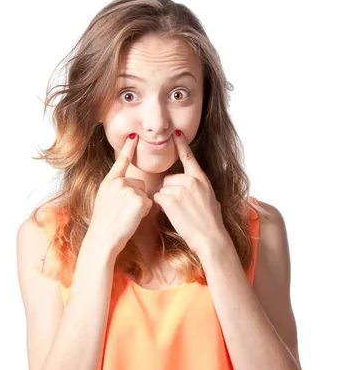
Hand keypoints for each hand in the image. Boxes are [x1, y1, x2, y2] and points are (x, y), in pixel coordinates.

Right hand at [88, 134, 152, 256]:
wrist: (103, 238)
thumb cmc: (104, 224)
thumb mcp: (105, 200)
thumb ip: (116, 189)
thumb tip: (130, 186)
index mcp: (109, 181)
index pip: (121, 161)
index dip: (128, 148)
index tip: (134, 136)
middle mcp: (118, 182)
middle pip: (139, 182)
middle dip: (137, 196)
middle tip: (124, 211)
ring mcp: (128, 190)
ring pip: (144, 193)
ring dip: (141, 205)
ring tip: (127, 215)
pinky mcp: (139, 199)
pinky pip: (149, 202)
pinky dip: (144, 212)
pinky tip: (132, 218)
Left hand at [153, 130, 225, 254]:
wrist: (210, 236)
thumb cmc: (211, 222)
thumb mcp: (210, 197)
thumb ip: (198, 187)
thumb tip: (191, 186)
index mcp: (201, 178)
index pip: (189, 157)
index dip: (181, 144)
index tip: (176, 132)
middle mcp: (191, 180)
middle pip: (169, 178)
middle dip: (170, 190)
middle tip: (182, 206)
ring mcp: (180, 188)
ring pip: (163, 189)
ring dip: (166, 200)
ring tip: (181, 212)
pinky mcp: (170, 199)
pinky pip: (158, 198)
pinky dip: (162, 207)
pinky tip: (174, 214)